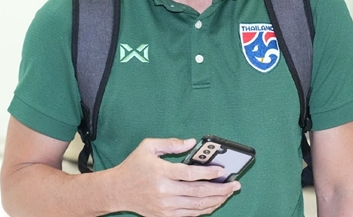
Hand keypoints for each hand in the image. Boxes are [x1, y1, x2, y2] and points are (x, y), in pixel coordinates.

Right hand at [108, 137, 240, 216]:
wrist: (118, 190)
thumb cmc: (134, 166)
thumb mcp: (148, 146)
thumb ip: (171, 143)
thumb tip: (191, 143)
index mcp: (161, 172)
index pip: (190, 174)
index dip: (208, 173)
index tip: (223, 171)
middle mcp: (164, 191)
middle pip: (198, 192)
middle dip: (220, 189)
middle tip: (234, 185)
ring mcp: (165, 206)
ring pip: (197, 206)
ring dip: (216, 201)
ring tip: (228, 194)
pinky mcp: (165, 215)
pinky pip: (190, 215)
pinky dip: (204, 210)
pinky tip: (214, 203)